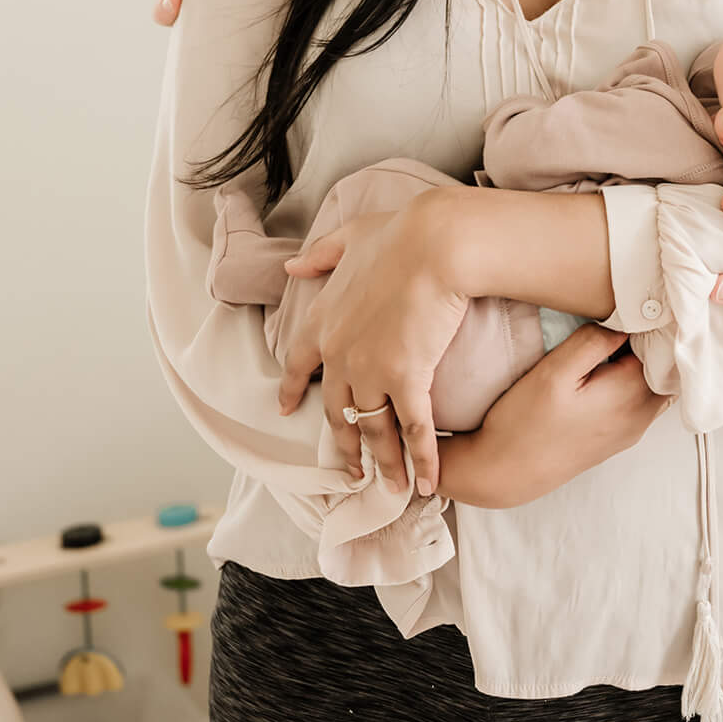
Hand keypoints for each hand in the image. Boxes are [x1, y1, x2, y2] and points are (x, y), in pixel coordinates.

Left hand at [274, 194, 468, 496]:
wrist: (436, 243)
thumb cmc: (401, 233)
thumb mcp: (350, 236)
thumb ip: (320, 255)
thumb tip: (292, 267)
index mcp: (323, 320)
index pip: (299, 364)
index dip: (294, 389)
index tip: (286, 410)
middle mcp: (339, 354)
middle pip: (336, 411)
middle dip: (343, 444)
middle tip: (347, 469)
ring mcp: (370, 370)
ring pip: (373, 428)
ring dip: (384, 462)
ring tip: (392, 488)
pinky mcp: (406, 379)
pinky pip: (413, 429)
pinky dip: (420, 460)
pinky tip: (425, 483)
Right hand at [439, 322, 669, 508]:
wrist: (505, 473)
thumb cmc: (525, 421)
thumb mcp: (555, 371)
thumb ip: (594, 342)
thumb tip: (626, 323)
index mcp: (631, 394)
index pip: (660, 344)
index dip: (648, 321)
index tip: (631, 305)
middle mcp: (641, 415)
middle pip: (665, 365)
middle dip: (651, 340)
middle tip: (624, 318)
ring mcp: (633, 430)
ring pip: (657, 383)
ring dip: (644, 361)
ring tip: (616, 343)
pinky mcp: (620, 437)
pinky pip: (644, 401)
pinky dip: (638, 381)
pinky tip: (610, 370)